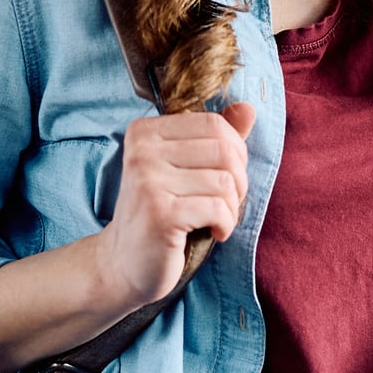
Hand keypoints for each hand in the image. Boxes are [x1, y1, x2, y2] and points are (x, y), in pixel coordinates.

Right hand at [89, 102, 255, 311]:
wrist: (124, 264)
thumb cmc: (162, 213)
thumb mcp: (186, 169)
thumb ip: (216, 138)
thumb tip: (248, 108)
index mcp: (146, 132)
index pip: (214, 124)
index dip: (235, 151)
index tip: (224, 178)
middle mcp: (142, 151)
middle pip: (224, 151)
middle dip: (238, 181)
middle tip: (224, 203)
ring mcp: (147, 181)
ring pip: (225, 181)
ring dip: (232, 207)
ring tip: (217, 220)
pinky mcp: (159, 214)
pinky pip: (219, 208)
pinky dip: (227, 223)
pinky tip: (215, 232)